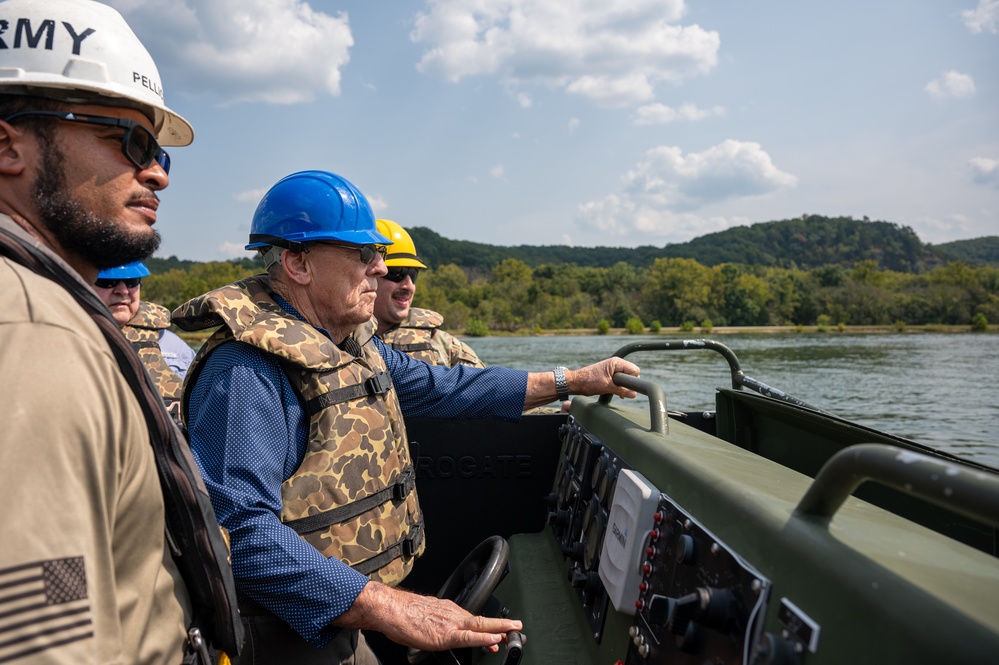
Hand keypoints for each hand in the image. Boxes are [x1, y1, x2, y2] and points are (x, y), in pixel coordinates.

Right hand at [337, 581, 522, 651]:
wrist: (390, 609)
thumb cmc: (401, 614)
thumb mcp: (424, 616)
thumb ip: (437, 623)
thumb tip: (438, 631)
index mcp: (448, 610)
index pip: (473, 620)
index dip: (489, 627)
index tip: (501, 633)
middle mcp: (452, 614)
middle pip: (482, 621)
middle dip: (502, 625)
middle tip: (518, 628)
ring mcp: (450, 624)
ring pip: (480, 627)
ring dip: (499, 629)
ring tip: (513, 632)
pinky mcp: (444, 635)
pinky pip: (468, 637)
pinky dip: (483, 638)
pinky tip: (494, 640)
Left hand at [524, 357, 639, 408]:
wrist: (575, 382)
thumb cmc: (588, 382)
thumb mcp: (607, 387)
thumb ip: (622, 390)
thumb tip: (634, 394)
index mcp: (616, 363)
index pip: (634, 370)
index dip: (634, 380)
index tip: (630, 389)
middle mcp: (615, 364)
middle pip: (631, 373)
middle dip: (629, 384)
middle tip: (624, 392)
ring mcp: (611, 369)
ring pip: (625, 377)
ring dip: (624, 386)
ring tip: (619, 393)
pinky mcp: (608, 374)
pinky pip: (619, 379)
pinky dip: (619, 386)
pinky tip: (617, 393)